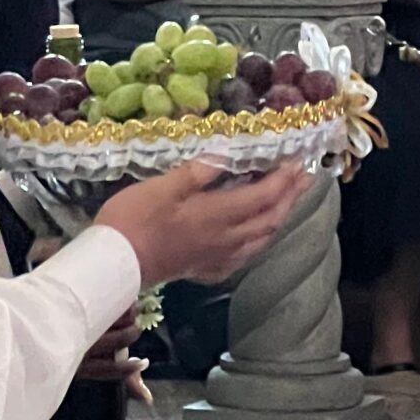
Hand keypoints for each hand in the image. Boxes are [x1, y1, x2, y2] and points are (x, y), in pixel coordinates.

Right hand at [95, 160, 307, 289]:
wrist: (115, 264)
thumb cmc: (136, 219)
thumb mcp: (165, 186)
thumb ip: (200, 170)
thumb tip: (229, 151)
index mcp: (218, 215)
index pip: (264, 196)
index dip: (284, 179)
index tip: (298, 161)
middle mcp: (226, 240)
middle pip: (270, 219)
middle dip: (290, 197)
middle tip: (305, 178)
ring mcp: (217, 258)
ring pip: (261, 239)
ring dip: (278, 218)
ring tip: (286, 201)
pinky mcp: (205, 269)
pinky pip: (244, 255)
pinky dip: (258, 240)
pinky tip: (253, 235)